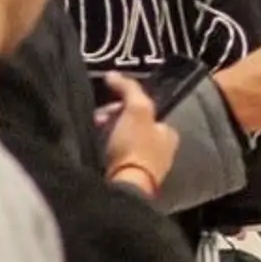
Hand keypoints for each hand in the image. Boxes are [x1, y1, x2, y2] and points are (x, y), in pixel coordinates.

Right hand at [99, 74, 174, 196]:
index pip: (143, 110)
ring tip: (91, 134)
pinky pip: (113, 157)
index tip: (105, 107)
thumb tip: (113, 74)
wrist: (124, 187)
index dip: (122, 104)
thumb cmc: (135, 146)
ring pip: (120, 141)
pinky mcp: (129, 179)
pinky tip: (93, 150)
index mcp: (169, 133)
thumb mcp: (137, 109)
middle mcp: (161, 150)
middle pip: (131, 125)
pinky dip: (103, 151)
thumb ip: (129, 89)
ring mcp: (145, 167)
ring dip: (104, 134)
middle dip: (111, 119)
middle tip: (96, 120)